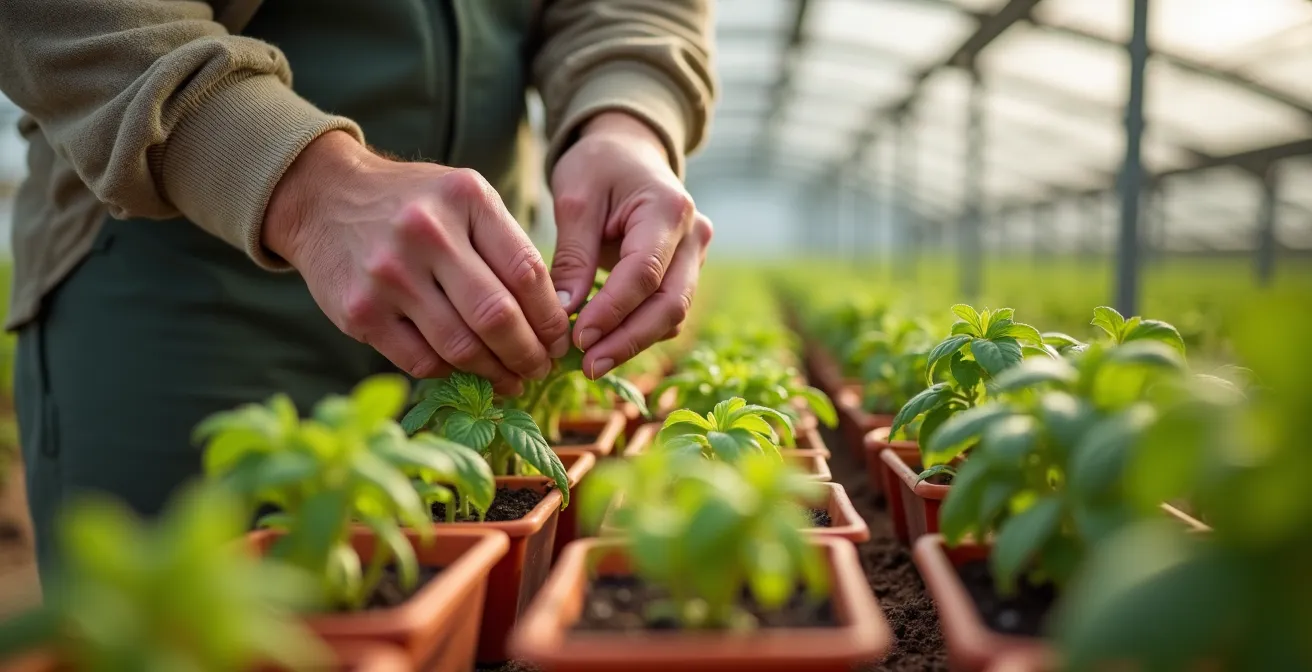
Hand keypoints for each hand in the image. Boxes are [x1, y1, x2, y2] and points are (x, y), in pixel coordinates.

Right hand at [264, 131, 570, 394]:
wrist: (323, 198)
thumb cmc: (413, 204)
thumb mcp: (464, 199)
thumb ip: (505, 246)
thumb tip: (554, 316)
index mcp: (465, 199)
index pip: (527, 272)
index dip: (551, 317)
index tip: (560, 339)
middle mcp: (427, 233)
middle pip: (497, 316)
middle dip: (529, 353)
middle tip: (541, 367)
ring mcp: (389, 275)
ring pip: (460, 346)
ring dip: (495, 372)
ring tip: (512, 378)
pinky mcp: (360, 312)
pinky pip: (421, 360)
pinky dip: (451, 373)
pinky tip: (467, 372)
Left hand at [549, 112, 713, 378]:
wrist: (627, 149)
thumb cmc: (598, 166)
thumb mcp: (575, 199)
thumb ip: (573, 255)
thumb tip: (565, 312)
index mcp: (668, 209)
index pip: (644, 273)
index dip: (612, 311)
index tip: (577, 338)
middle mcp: (694, 236)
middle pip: (670, 304)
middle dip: (629, 340)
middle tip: (588, 367)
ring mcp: (695, 257)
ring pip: (673, 314)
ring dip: (632, 342)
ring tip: (590, 363)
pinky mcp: (685, 273)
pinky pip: (665, 312)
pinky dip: (637, 331)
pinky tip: (603, 345)